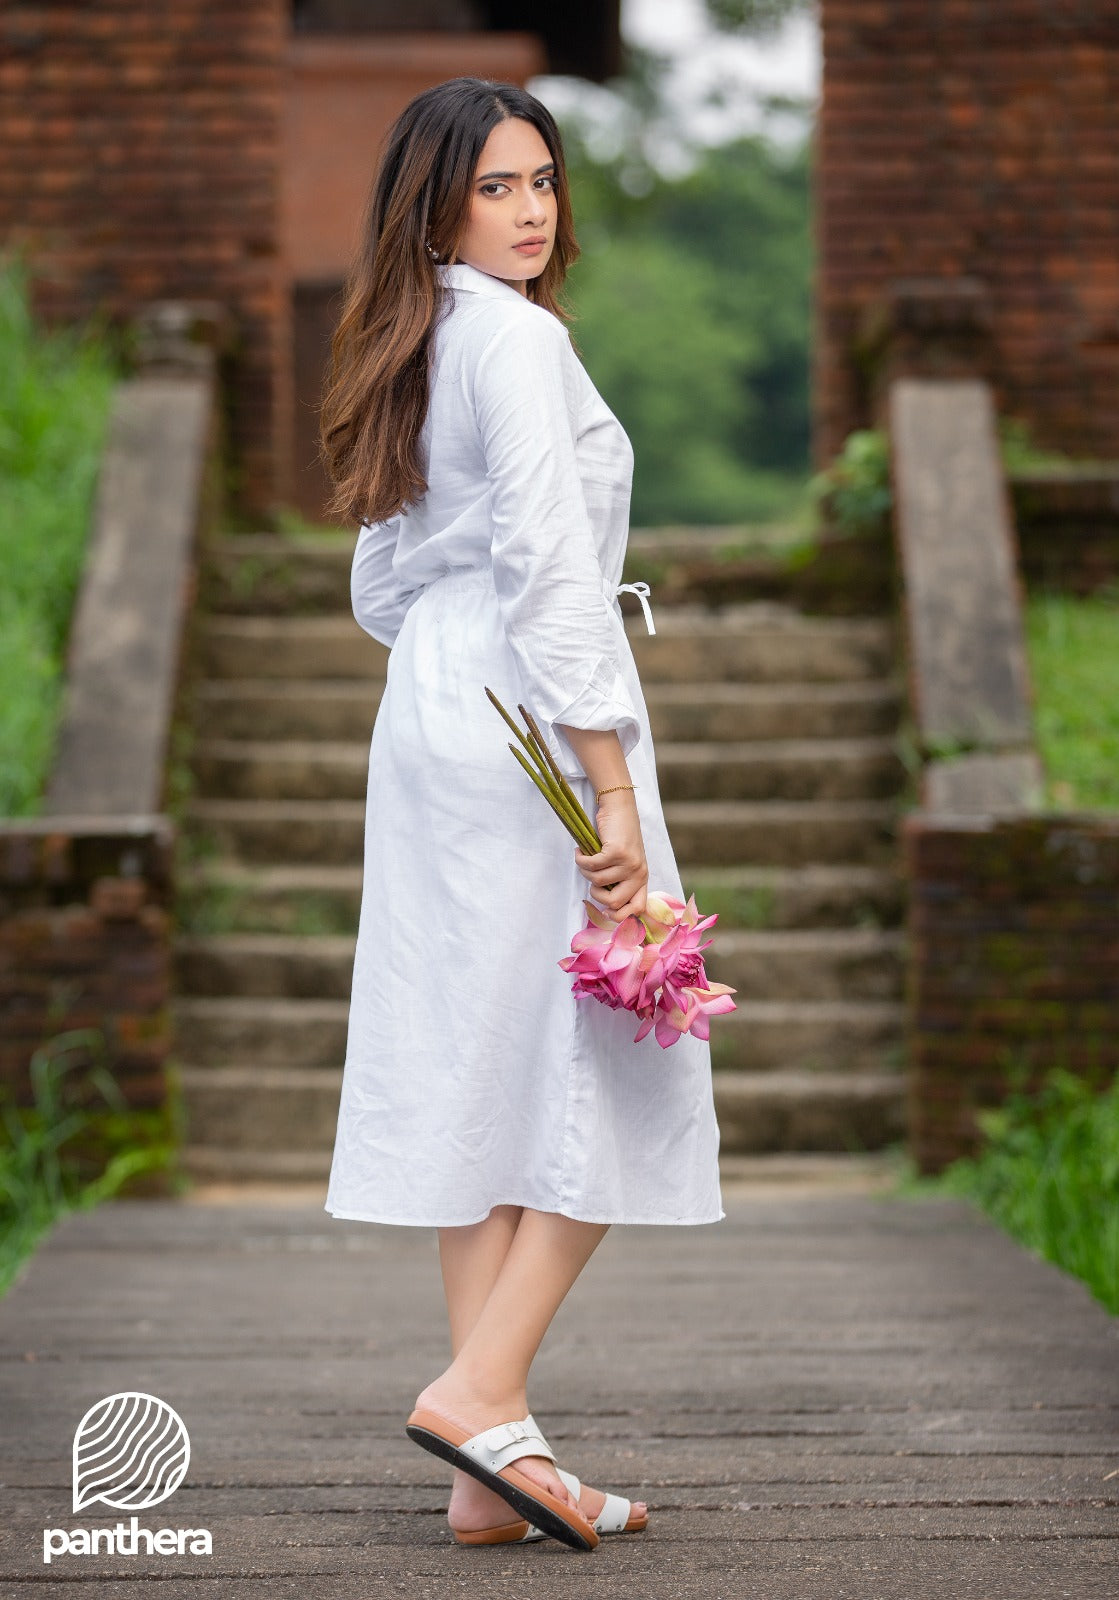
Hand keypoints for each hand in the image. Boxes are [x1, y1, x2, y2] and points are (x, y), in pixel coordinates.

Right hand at [573, 791, 648, 921]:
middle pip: (614, 902)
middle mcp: (639, 873)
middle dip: (596, 895)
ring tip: (586, 858)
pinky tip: (581, 851)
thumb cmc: (618, 836)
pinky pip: (591, 865)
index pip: (638, 908)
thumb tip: (606, 907)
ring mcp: (629, 863)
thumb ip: (619, 882)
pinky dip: (581, 859)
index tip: (604, 909)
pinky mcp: (617, 852)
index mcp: (642, 878)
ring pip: (597, 881)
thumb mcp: (625, 862)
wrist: (619, 808)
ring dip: (585, 871)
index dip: (619, 915)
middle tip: (592, 879)